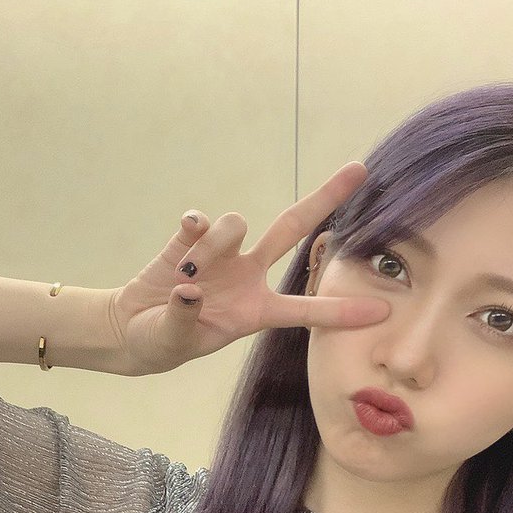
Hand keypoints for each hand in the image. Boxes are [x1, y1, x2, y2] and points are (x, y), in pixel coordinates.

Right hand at [110, 162, 389, 375]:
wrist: (130, 328)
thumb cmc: (160, 342)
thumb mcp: (172, 342)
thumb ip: (183, 317)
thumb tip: (190, 288)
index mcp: (254, 312)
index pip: (305, 311)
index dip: (341, 312)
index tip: (382, 311)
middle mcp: (247, 277)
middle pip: (292, 229)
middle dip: (325, 199)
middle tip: (359, 169)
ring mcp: (221, 255)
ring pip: (235, 225)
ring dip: (213, 245)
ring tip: (186, 275)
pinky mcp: (189, 240)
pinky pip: (200, 220)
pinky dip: (194, 226)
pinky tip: (185, 236)